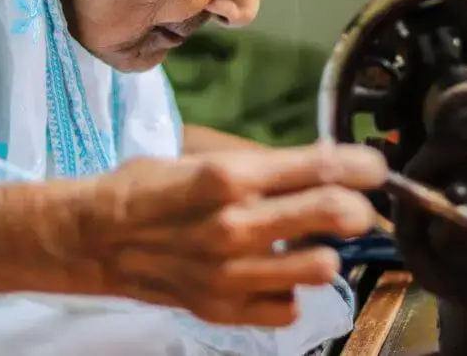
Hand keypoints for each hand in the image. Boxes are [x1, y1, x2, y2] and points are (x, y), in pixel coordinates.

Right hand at [77, 143, 386, 326]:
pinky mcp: (224, 309)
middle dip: (358, 207)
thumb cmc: (146, 188)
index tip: (375, 167)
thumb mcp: (202, 157)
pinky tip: (272, 272)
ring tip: (306, 241)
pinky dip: (289, 290)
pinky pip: (289, 307)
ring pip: (324, 267)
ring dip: (325, 251)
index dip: (363, 165)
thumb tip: (324, 161)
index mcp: (230, 177)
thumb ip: (264, 164)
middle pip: (335, 215)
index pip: (322, 167)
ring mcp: (232, 274)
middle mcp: (236, 226)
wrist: (92, 240)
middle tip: (352, 203)